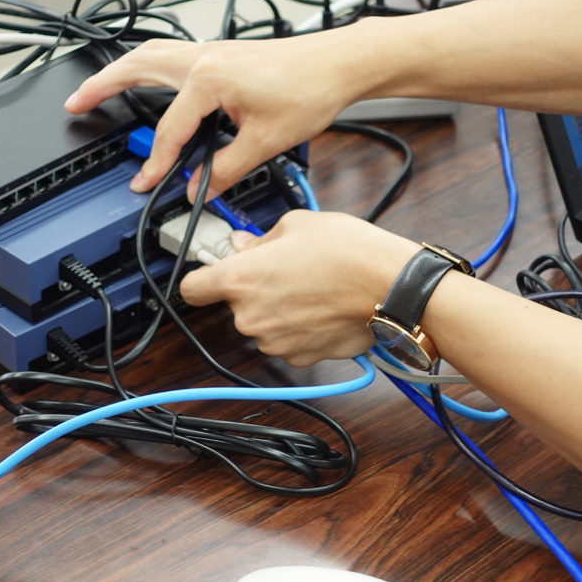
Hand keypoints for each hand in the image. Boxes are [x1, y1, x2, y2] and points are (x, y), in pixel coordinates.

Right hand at [65, 26, 377, 198]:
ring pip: (152, 54)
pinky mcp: (223, 53)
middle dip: (101, 85)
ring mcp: (212, 50)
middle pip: (137, 66)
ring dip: (122, 69)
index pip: (170, 129)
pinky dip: (150, 66)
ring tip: (100, 87)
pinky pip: (172, 55)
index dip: (157, 163)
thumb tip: (202, 187)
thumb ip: (227, 168)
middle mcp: (204, 57)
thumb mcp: (265, 141)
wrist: (338, 64)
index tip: (145, 183)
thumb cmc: (310, 90)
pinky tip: (151, 81)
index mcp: (209, 78)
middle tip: (75, 103)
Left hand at [180, 210, 419, 366]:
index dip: (201, 277)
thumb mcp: (296, 224)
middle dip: (254, 288)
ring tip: (310, 285)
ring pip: (263, 323)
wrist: (390, 287)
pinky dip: (300, 327)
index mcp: (240, 280)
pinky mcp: (301, 357)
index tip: (210, 271)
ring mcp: (275, 341)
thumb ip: (260, 239)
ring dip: (278, 308)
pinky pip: (288, 340)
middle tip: (284, 268)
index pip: (192, 288)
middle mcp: (250, 317)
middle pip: (234, 304)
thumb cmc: (348, 252)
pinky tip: (322, 306)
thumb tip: (246, 245)